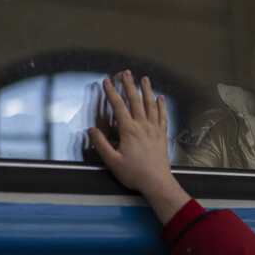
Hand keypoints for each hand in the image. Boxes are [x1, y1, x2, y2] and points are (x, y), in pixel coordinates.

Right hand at [88, 71, 189, 221]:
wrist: (157, 182)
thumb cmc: (135, 174)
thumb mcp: (113, 162)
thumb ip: (101, 145)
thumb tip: (91, 131)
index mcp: (129, 130)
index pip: (118, 106)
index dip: (111, 93)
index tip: (106, 82)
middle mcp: (143, 126)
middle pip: (136, 101)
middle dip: (130, 85)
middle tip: (126, 73)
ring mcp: (154, 130)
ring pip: (151, 105)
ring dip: (147, 90)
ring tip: (144, 79)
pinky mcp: (162, 136)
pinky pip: (162, 116)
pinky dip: (161, 106)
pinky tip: (160, 98)